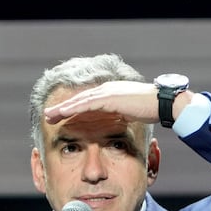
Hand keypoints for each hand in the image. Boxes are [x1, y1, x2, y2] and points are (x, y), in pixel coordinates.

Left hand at [44, 79, 186, 125]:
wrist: (162, 103)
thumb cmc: (150, 109)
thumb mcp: (130, 111)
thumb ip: (120, 114)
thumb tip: (115, 121)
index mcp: (110, 93)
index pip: (86, 100)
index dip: (72, 108)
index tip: (60, 116)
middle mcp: (106, 89)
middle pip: (79, 99)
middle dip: (62, 108)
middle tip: (47, 115)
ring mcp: (107, 92)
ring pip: (79, 100)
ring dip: (63, 108)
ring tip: (49, 116)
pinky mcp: (110, 97)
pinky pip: (87, 103)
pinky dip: (73, 108)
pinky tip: (63, 113)